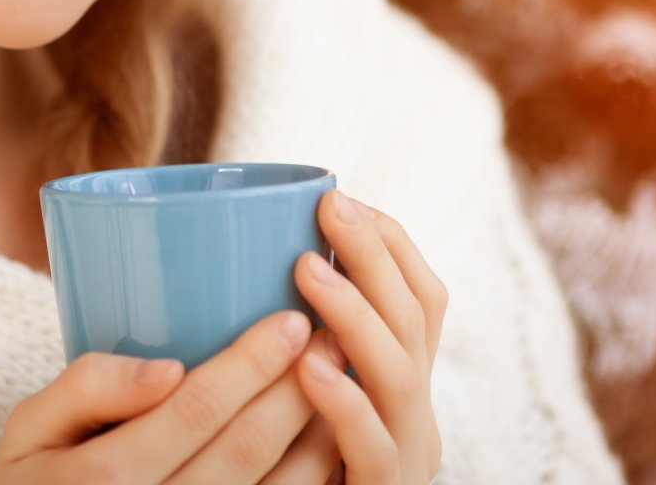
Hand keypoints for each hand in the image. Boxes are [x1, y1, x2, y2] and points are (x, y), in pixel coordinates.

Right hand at [0, 307, 341, 482]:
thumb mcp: (27, 432)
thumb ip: (85, 388)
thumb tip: (166, 368)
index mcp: (108, 478)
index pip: (196, 410)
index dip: (250, 364)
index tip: (290, 319)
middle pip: (246, 449)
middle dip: (298, 389)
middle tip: (335, 337)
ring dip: (319, 438)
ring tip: (343, 383)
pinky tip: (330, 448)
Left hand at [287, 190, 446, 483]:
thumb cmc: (263, 465)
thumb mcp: (289, 395)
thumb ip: (284, 339)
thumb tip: (234, 260)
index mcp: (397, 384)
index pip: (421, 297)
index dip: (389, 244)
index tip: (337, 197)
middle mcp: (414, 416)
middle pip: (418, 322)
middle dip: (376, 258)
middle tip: (329, 210)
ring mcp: (405, 459)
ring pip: (401, 377)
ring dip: (357, 315)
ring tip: (308, 272)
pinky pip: (373, 452)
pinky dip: (346, 405)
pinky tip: (311, 369)